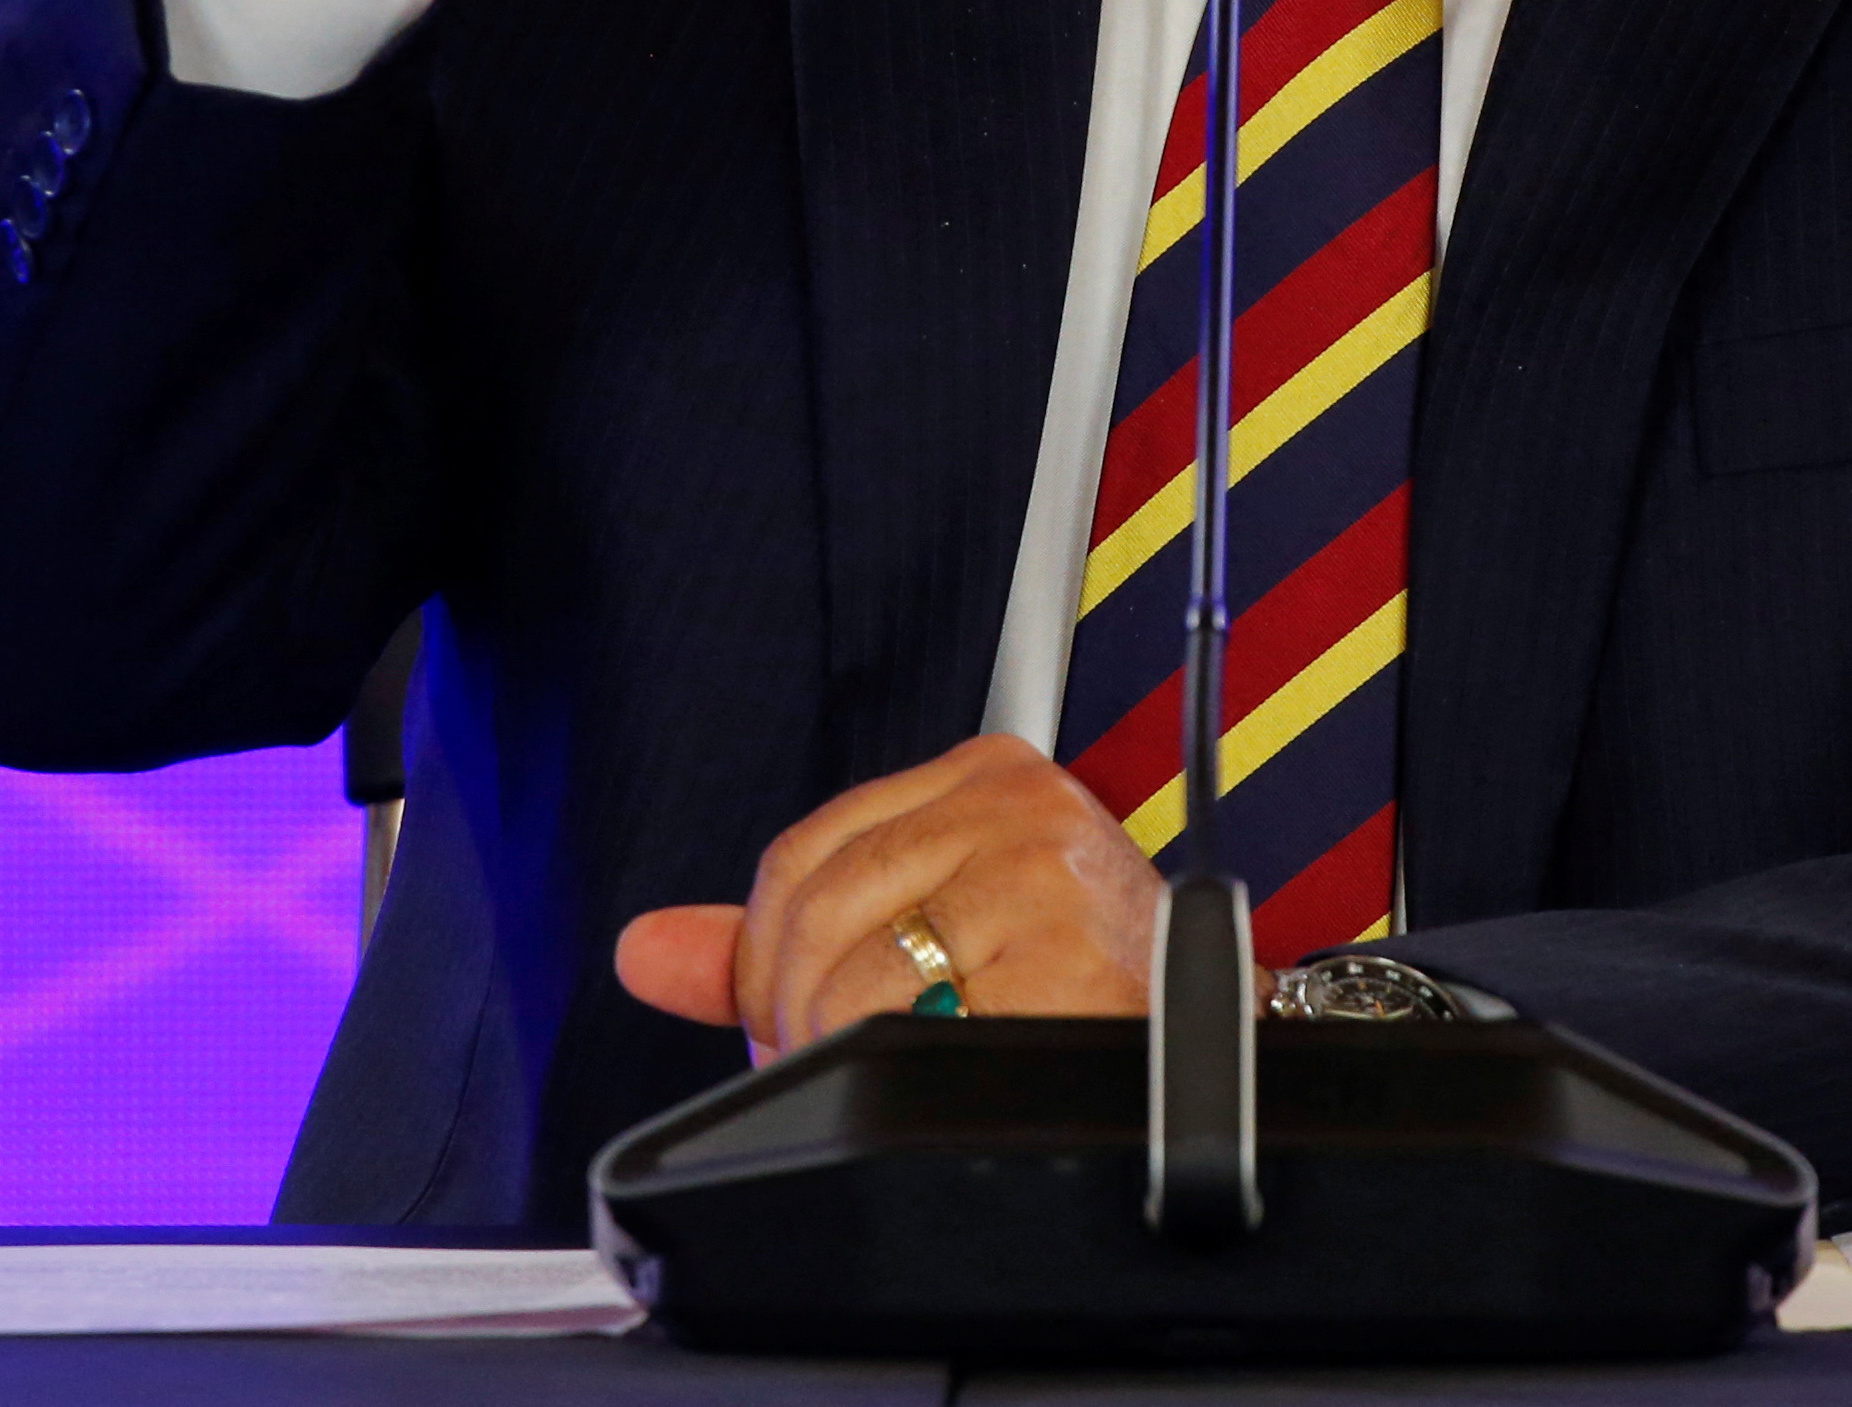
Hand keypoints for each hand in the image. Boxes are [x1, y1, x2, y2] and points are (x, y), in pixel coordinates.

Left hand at [614, 736, 1158, 1052]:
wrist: (1203, 1043)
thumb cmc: (1074, 980)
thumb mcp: (935, 920)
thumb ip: (788, 928)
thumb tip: (648, 950)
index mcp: (982, 775)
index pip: (802, 855)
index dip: (769, 956)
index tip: (786, 1014)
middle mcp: (1014, 805)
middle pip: (812, 912)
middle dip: (794, 1015)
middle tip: (832, 1062)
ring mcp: (1041, 873)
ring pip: (848, 978)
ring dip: (841, 1055)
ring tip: (891, 1071)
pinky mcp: (1063, 953)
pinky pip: (906, 1032)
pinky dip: (902, 1076)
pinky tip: (949, 1071)